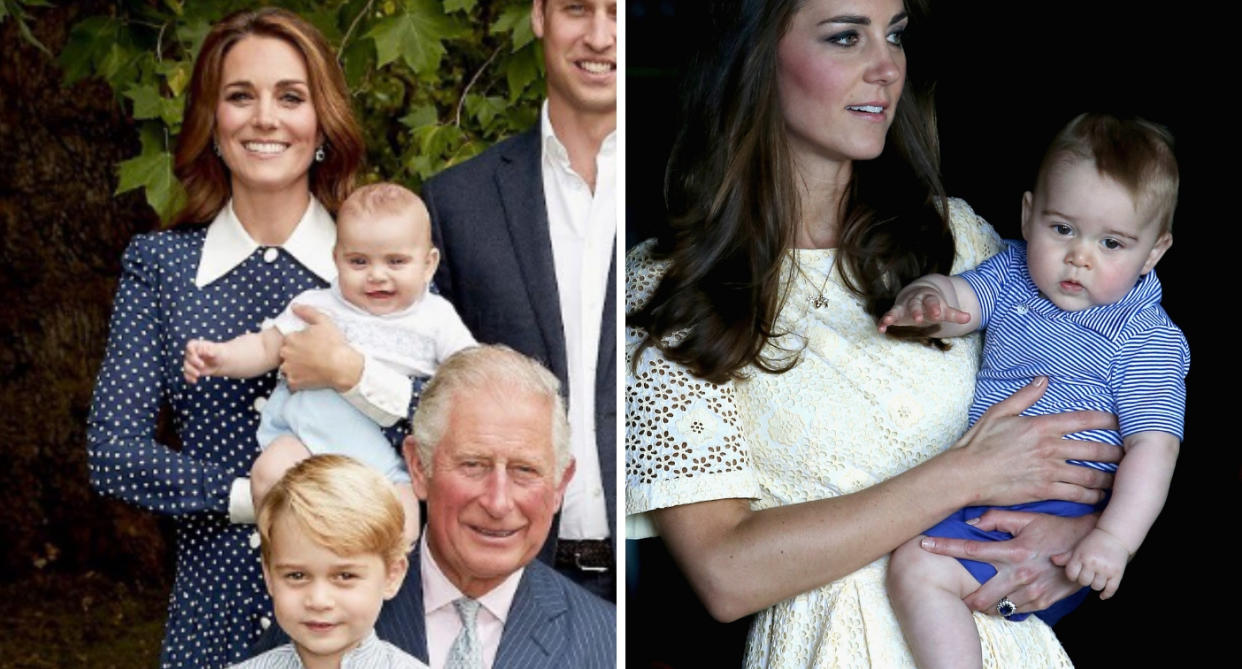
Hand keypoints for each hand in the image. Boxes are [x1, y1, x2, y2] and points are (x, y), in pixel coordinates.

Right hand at [183, 339, 221, 383]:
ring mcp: (190, 362)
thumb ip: (210, 350)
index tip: (195, 354)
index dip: (191, 350)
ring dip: (191, 371)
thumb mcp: (216, 350)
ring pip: (186, 367)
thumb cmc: (218, 353)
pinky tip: (194, 381)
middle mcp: (191, 353)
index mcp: (196, 345)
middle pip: (188, 357)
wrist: (220, 362)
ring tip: (198, 374)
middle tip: (203, 365)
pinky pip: (187, 374)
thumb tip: (204, 352)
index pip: (190, 346)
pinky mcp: (192, 370)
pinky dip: (189, 378)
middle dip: (194, 362)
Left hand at [278, 305, 362, 391]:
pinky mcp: (293, 383)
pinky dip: (299, 379)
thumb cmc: (334, 343)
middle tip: (312, 356)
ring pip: (287, 367)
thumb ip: (307, 312)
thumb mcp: (324, 321)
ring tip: (311, 367)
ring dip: (295, 367)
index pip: (289, 339)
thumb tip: (294, 306)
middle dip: (296, 354)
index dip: (300, 342)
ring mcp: (288, 369)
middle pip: (287, 353)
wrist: (342, 367)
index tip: (311, 345)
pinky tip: (310, 376)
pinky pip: (292, 381)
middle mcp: (286, 354)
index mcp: (290, 338)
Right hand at [878, 285, 969, 332]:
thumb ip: (955, 314)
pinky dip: (883, 321)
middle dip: (916, 311)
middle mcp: (914, 300)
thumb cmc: (933, 305)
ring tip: (889, 320)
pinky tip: (881, 329)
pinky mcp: (895, 313)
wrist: (918, 294)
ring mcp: (903, 306)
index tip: (937, 314)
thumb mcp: (944, 309)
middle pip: (915, 304)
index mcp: (928, 298)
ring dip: (894, 314)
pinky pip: (888, 316)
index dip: (934, 307)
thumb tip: (969, 318)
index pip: (932, 301)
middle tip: (918, 319)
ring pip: (898, 309)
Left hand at [920, 510, 1097, 615]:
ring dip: (984, 604)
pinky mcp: (1043, 602)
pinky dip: (1005, 607)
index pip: (969, 549)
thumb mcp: (1028, 518)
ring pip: (997, 607)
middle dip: (963, 597)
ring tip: (976, 597)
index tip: (924, 544)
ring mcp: (1033, 592)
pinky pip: (1016, 611)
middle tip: (953, 592)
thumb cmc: (1058, 528)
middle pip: (979, 595)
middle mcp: (1021, 574)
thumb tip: (970, 522)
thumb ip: (997, 519)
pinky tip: (1001, 599)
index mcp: (1013, 551)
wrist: (1093, 548)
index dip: (943, 547)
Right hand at [947, 377, 1118, 506]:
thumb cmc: (978, 443)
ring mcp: (1048, 471)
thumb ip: (1024, 397)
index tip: (1121, 421)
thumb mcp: (998, 412)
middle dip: (1115, 452)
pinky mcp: (1044, 491)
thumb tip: (1042, 380)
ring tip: (1120, 478)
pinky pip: (1076, 494)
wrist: (965, 474)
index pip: (1083, 420)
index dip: (1107, 419)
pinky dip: (1092, 496)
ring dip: (1108, 477)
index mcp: (1041, 426)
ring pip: (1090, 474)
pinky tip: (1100, 496)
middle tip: (1129, 455)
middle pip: (1094, 449)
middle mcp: (1050, 448)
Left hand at [1053, 527, 1128, 599]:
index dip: (1073, 575)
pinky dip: (1106, 594)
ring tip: (1097, 578)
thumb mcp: (1078, 548)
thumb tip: (1052, 560)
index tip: (1077, 572)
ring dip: (1095, 585)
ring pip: (1096, 586)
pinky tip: (1102, 595)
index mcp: (1081, 557)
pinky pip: (1111, 589)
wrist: (1114, 535)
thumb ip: (1066, 556)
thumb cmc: (1093, 542)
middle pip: (1084, 582)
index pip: (1071, 575)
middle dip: (1085, 580)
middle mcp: (1093, 563)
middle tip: (1088, 574)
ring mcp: (1106, 569)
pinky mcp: (1117, 573)